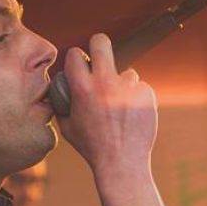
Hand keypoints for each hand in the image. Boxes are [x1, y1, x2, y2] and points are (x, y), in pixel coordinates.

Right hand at [56, 33, 156, 177]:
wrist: (121, 163)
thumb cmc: (92, 148)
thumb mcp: (68, 127)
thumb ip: (63, 104)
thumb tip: (60, 89)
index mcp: (82, 89)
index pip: (75, 54)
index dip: (76, 58)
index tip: (80, 62)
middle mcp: (105, 83)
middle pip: (102, 42)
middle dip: (99, 44)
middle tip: (100, 53)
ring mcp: (128, 88)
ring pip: (127, 73)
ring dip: (123, 85)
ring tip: (121, 109)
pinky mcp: (146, 94)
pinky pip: (141, 88)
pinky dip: (137, 99)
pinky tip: (133, 116)